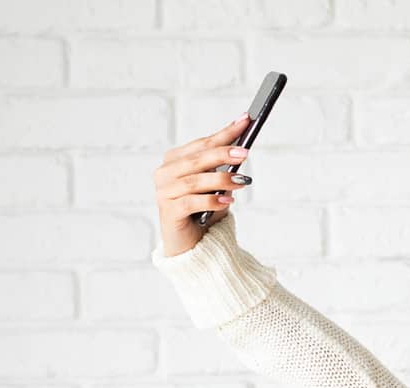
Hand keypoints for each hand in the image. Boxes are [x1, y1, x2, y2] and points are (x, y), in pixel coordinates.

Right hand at [153, 113, 253, 257]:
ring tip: (242, 180)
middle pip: (197, 159)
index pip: (202, 144)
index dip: (224, 133)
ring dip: (221, 179)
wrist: (190, 245)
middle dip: (222, 153)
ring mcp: (164, 192)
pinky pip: (192, 202)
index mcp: (175, 160)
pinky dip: (212, 201)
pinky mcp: (168, 212)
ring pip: (195, 181)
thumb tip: (240, 152)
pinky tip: (227, 201)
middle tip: (245, 152)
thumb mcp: (215, 187)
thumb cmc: (203, 212)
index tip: (245, 121)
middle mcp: (165, 173)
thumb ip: (222, 169)